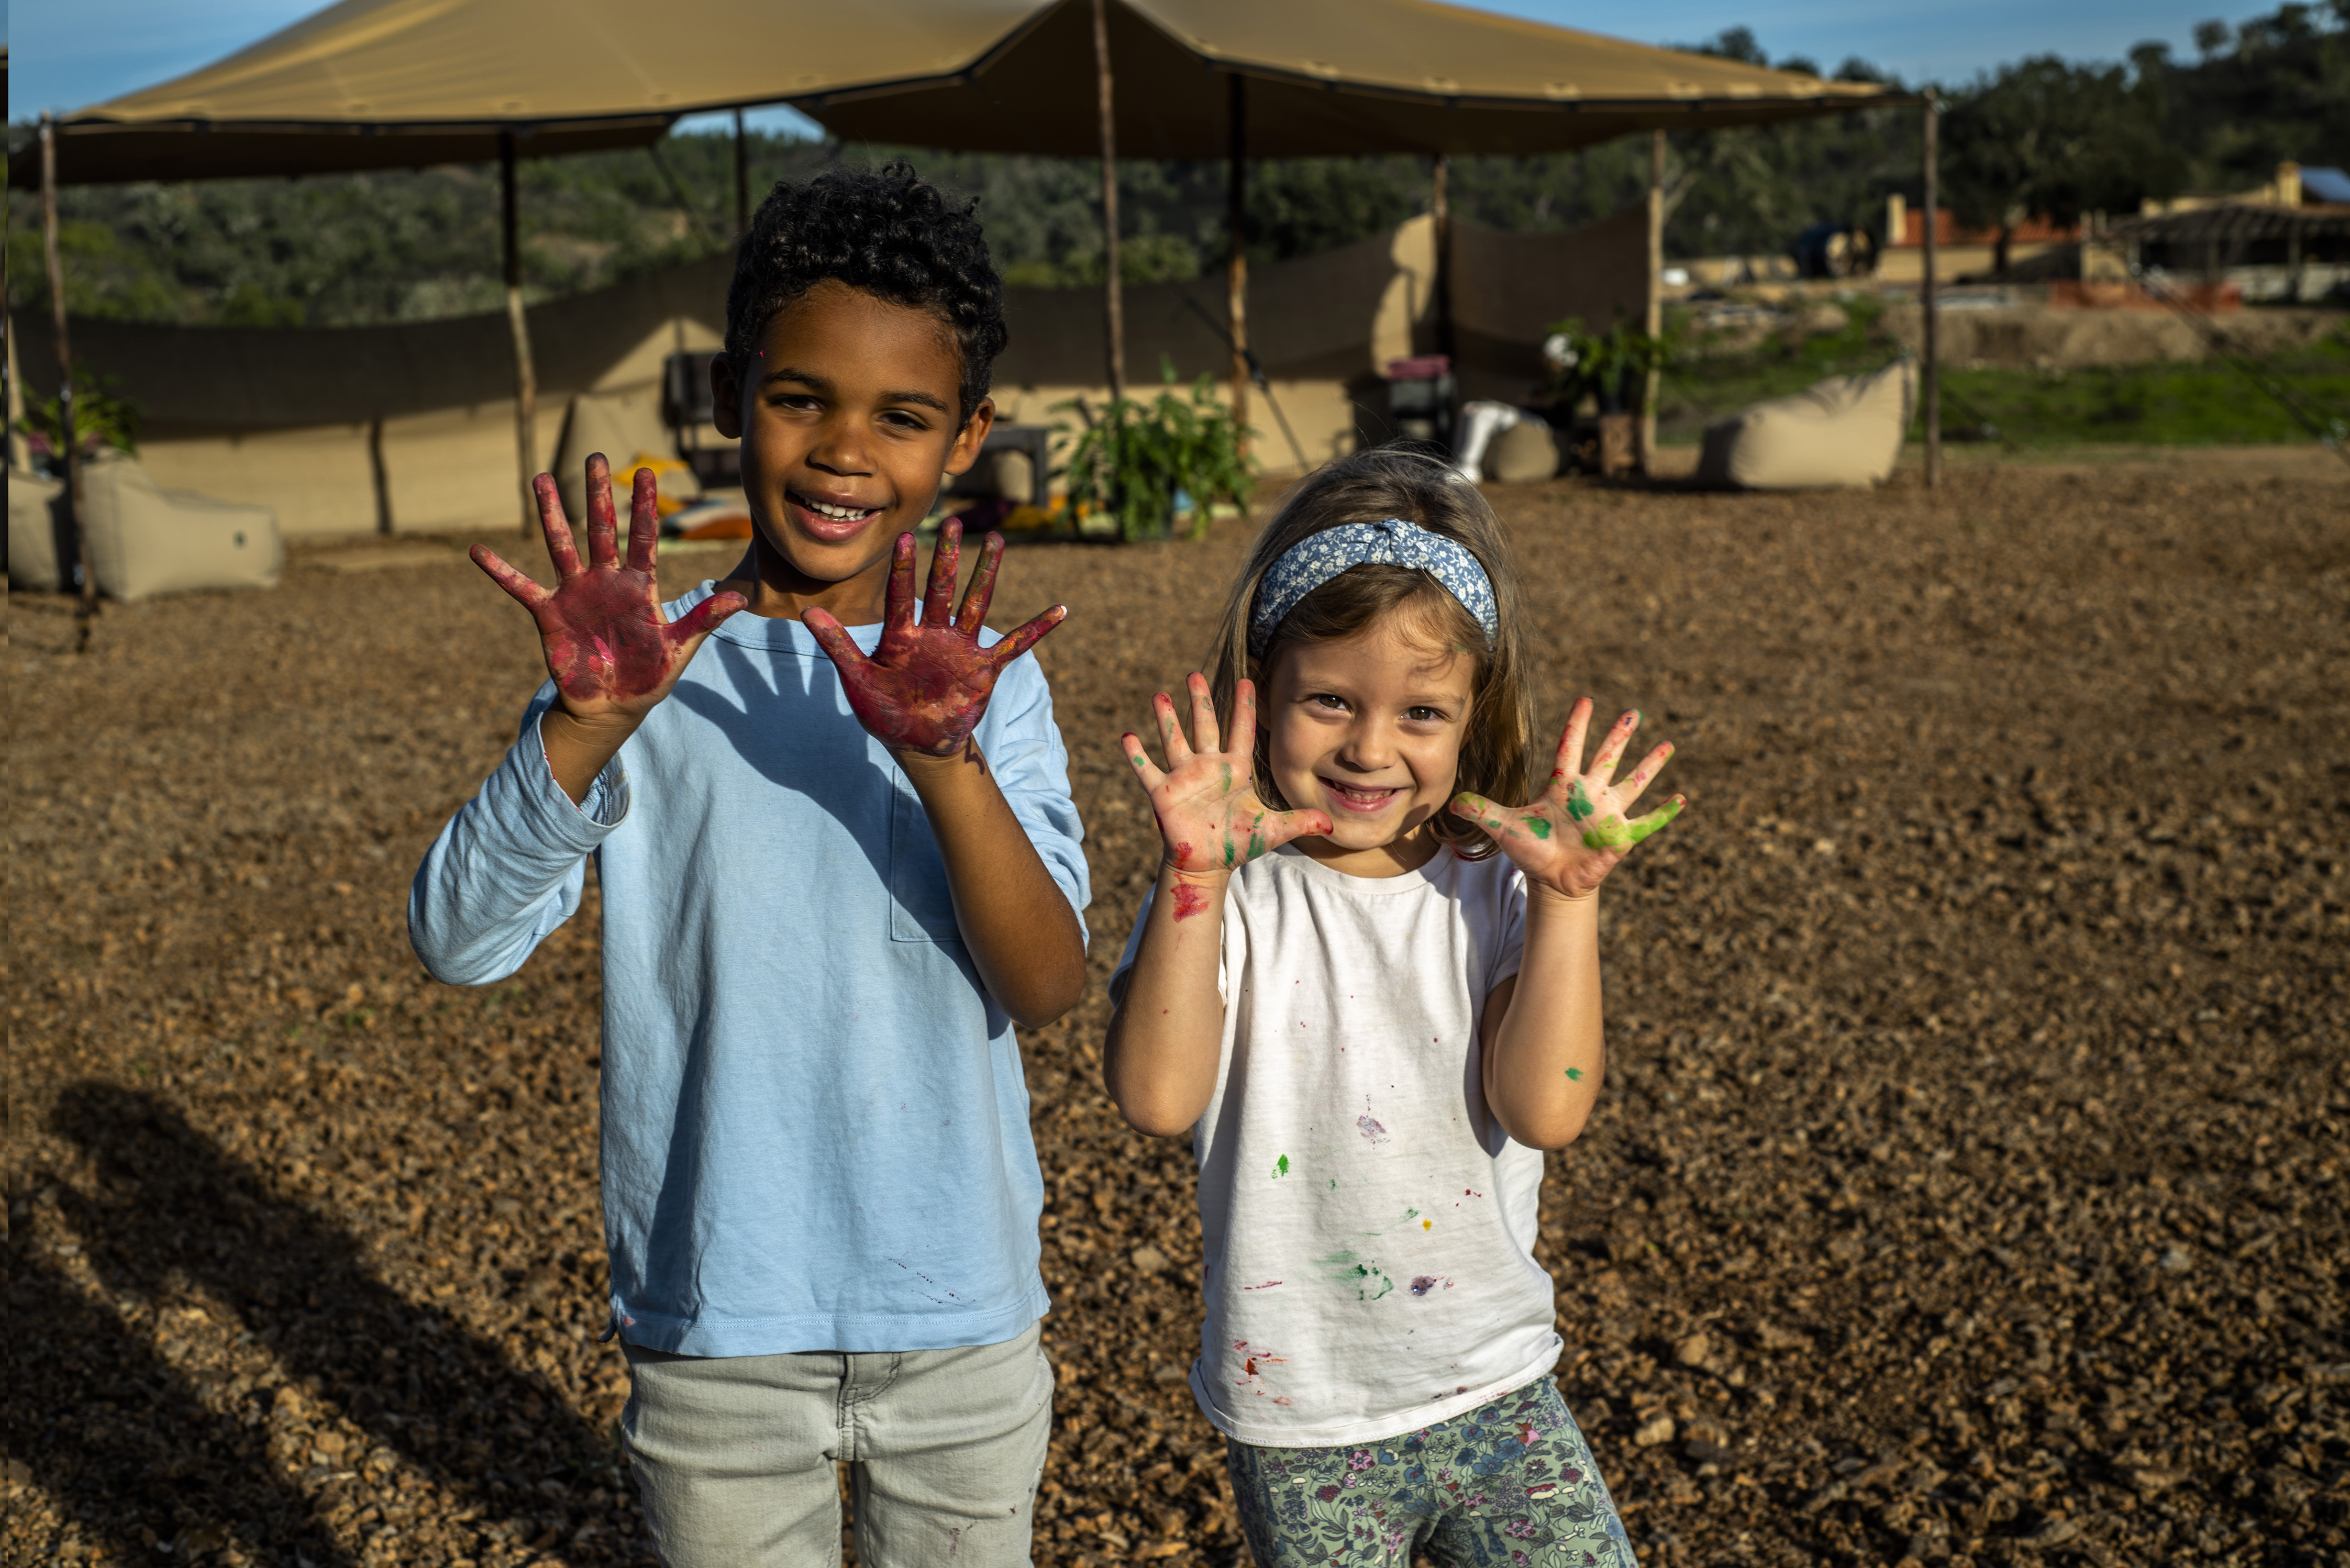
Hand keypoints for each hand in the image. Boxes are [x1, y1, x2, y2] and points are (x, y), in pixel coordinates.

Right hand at [470, 455, 744, 721]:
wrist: (613, 706)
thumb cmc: (649, 676)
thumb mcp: (680, 648)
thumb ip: (704, 619)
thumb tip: (742, 598)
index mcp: (638, 585)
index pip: (643, 537)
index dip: (644, 506)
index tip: (645, 472)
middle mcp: (605, 580)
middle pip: (601, 528)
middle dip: (598, 493)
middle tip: (594, 455)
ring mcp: (575, 593)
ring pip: (561, 545)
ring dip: (552, 513)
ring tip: (541, 477)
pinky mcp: (549, 613)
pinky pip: (520, 588)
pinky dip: (499, 570)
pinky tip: (477, 550)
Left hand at [803, 519, 1066, 758]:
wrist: (918, 743)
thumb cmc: (885, 714)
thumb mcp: (857, 681)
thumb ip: (838, 645)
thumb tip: (806, 612)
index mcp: (902, 635)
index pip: (902, 594)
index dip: (903, 567)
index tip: (903, 535)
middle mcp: (934, 633)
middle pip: (943, 587)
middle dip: (948, 555)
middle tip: (953, 519)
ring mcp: (961, 648)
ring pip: (977, 602)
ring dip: (987, 573)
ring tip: (997, 540)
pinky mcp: (985, 668)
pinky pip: (1016, 644)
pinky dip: (1038, 628)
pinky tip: (1061, 609)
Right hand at [1122, 674, 1332, 881]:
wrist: (1209, 864)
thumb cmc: (1239, 843)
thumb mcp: (1274, 830)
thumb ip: (1301, 821)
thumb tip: (1333, 824)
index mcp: (1235, 770)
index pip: (1240, 730)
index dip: (1243, 706)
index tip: (1246, 679)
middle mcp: (1208, 767)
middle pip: (1203, 726)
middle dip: (1199, 700)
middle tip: (1194, 674)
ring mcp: (1184, 778)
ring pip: (1174, 740)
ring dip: (1166, 719)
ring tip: (1159, 695)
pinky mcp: (1164, 794)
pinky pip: (1148, 771)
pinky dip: (1137, 756)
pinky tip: (1127, 737)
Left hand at [1450, 699, 1682, 898]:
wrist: (1552, 879)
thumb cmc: (1532, 849)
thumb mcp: (1505, 828)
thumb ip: (1482, 811)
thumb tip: (1451, 802)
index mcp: (1563, 786)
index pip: (1570, 748)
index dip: (1577, 725)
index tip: (1585, 699)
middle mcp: (1589, 793)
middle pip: (1606, 758)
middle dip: (1619, 736)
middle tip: (1633, 712)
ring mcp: (1608, 813)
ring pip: (1632, 783)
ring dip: (1650, 765)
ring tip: (1667, 745)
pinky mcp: (1620, 837)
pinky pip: (1647, 822)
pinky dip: (1664, 813)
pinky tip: (1682, 799)